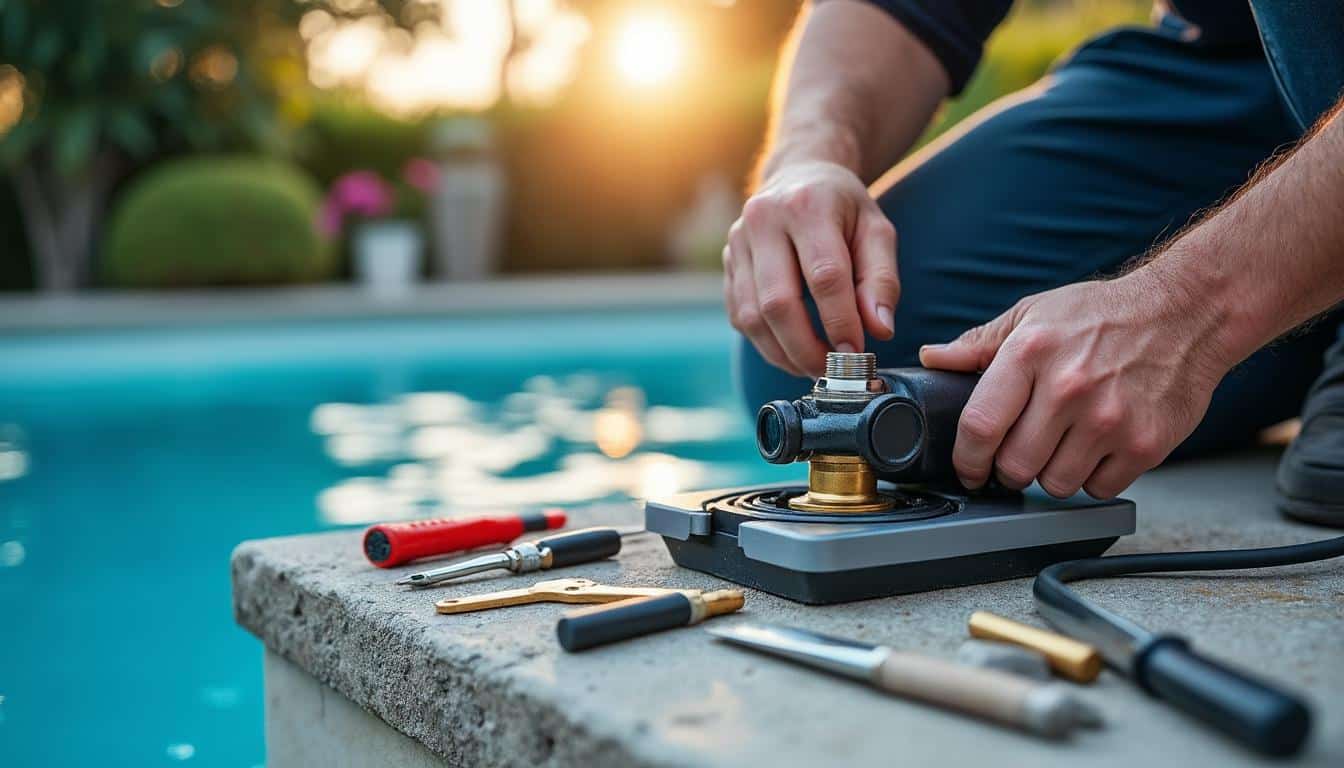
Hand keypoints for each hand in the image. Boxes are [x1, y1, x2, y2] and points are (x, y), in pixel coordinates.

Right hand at [724, 161, 898, 376]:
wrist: (797, 175)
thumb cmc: (843, 208)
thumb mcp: (876, 231)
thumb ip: (882, 280)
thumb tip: (879, 330)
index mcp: (807, 206)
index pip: (824, 276)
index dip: (840, 323)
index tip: (858, 355)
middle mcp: (763, 221)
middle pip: (778, 302)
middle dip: (806, 348)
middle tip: (833, 372)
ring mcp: (737, 243)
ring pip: (751, 316)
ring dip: (783, 353)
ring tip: (813, 368)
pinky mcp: (726, 265)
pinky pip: (739, 317)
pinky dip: (766, 344)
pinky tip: (791, 351)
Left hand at [919, 274, 1229, 498]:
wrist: (1187, 313)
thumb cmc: (1105, 315)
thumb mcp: (1034, 314)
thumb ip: (980, 344)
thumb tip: (934, 359)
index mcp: (1031, 353)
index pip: (980, 426)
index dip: (966, 458)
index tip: (969, 468)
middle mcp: (1069, 388)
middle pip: (1015, 466)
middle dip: (1009, 468)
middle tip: (1020, 452)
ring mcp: (1109, 419)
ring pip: (1056, 484)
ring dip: (1052, 473)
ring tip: (1063, 443)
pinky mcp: (1145, 444)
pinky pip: (1099, 488)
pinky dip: (1094, 477)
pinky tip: (1097, 447)